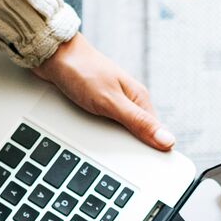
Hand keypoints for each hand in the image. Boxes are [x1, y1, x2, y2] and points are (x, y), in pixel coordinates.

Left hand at [34, 34, 171, 150]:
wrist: (52, 55)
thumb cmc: (82, 72)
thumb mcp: (111, 102)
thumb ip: (138, 122)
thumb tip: (168, 140)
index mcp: (139, 98)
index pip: (155, 133)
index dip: (151, 150)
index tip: (143, 165)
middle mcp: (129, 100)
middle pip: (136, 135)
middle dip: (126, 147)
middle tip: (112, 150)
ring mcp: (113, 102)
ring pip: (118, 132)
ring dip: (108, 139)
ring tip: (96, 138)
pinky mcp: (98, 104)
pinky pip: (103, 126)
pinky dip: (96, 132)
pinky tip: (89, 132)